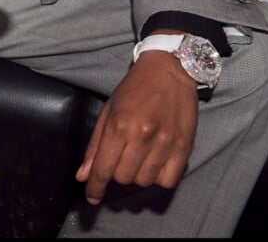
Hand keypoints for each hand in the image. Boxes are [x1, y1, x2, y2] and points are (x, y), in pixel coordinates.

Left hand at [75, 46, 198, 204]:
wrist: (169, 71)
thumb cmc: (134, 89)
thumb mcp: (108, 111)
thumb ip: (95, 146)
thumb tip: (83, 175)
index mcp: (119, 126)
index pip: (102, 169)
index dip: (94, 187)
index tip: (91, 196)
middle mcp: (143, 136)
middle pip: (122, 178)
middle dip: (115, 173)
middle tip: (119, 157)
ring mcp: (166, 143)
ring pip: (144, 181)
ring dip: (136, 174)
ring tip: (137, 156)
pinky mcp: (184, 147)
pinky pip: (168, 181)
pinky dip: (157, 178)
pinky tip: (154, 163)